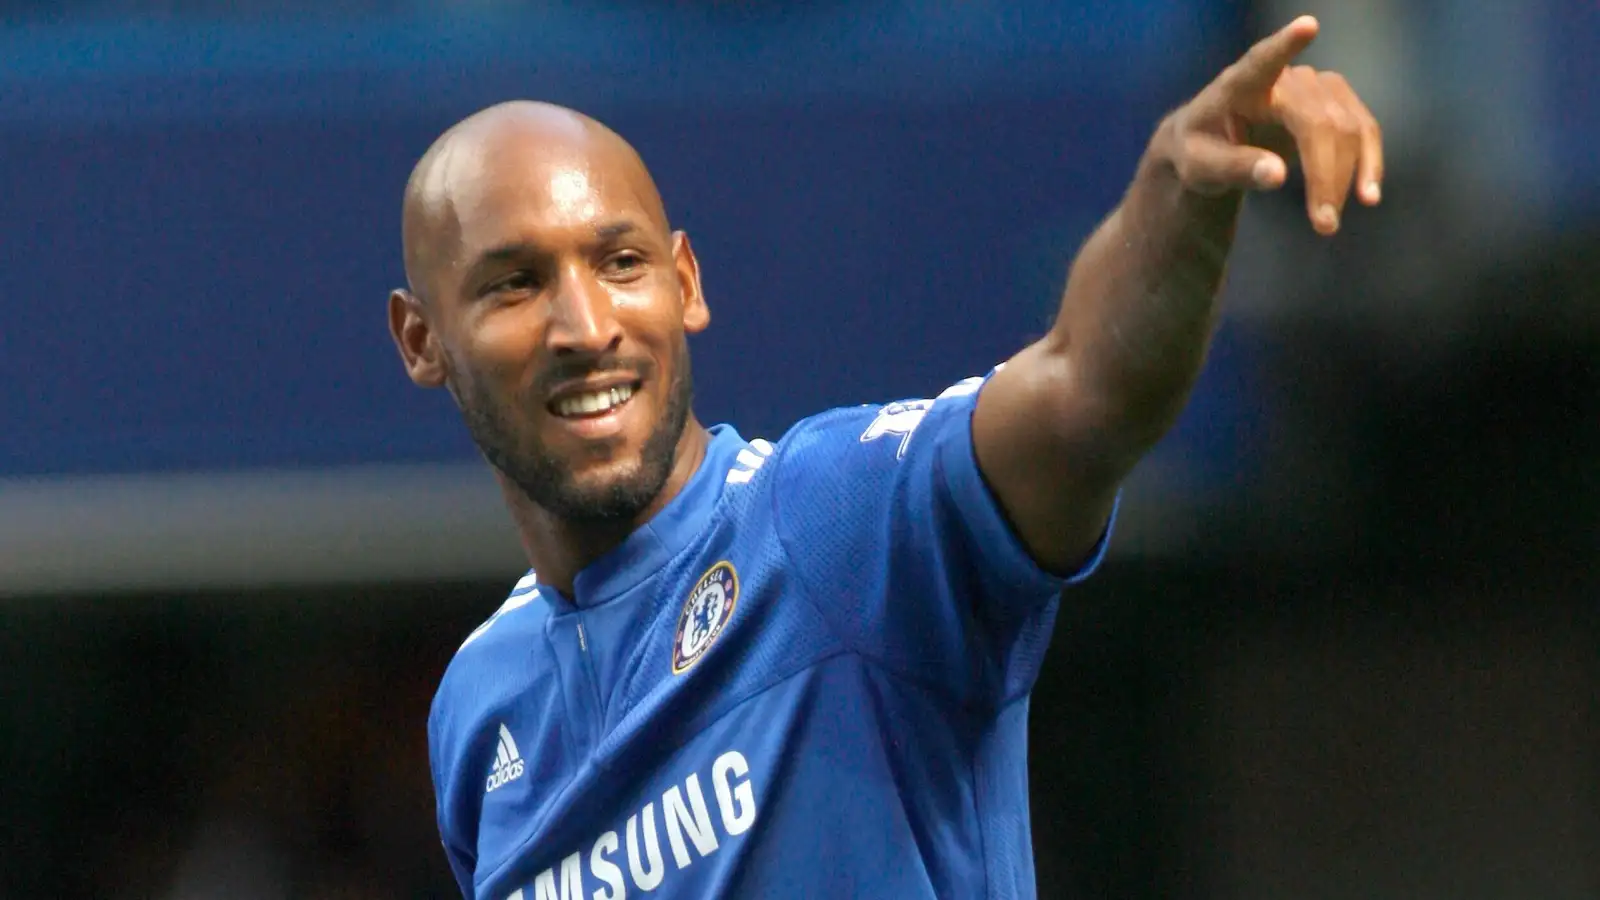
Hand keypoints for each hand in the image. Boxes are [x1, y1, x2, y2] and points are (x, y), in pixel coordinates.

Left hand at [1159, 15, 1382, 235]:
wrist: (1212, 144)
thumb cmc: (1199, 151)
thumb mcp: (1200, 167)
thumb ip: (1234, 168)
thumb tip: (1276, 175)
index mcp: (1239, 85)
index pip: (1262, 61)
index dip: (1285, 45)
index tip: (1307, 25)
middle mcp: (1284, 78)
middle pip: (1318, 121)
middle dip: (1325, 175)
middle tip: (1323, 225)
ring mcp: (1315, 86)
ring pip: (1348, 126)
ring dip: (1349, 175)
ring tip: (1331, 223)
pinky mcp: (1336, 103)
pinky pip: (1363, 130)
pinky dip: (1368, 162)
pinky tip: (1368, 195)